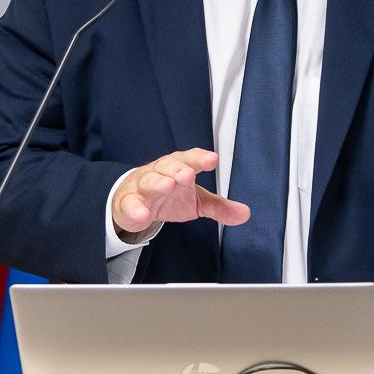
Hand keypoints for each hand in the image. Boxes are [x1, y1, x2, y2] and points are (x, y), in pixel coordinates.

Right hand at [111, 148, 250, 239]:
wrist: (134, 201)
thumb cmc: (168, 195)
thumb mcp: (196, 200)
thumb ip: (218, 206)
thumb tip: (245, 213)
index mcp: (179, 167)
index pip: (190, 159)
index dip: (200, 158)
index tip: (212, 160)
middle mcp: (160, 172)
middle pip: (168, 166)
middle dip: (178, 169)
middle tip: (188, 174)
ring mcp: (142, 187)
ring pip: (148, 181)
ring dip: (157, 183)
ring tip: (167, 186)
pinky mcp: (128, 203)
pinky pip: (130, 204)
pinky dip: (135, 209)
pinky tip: (143, 215)